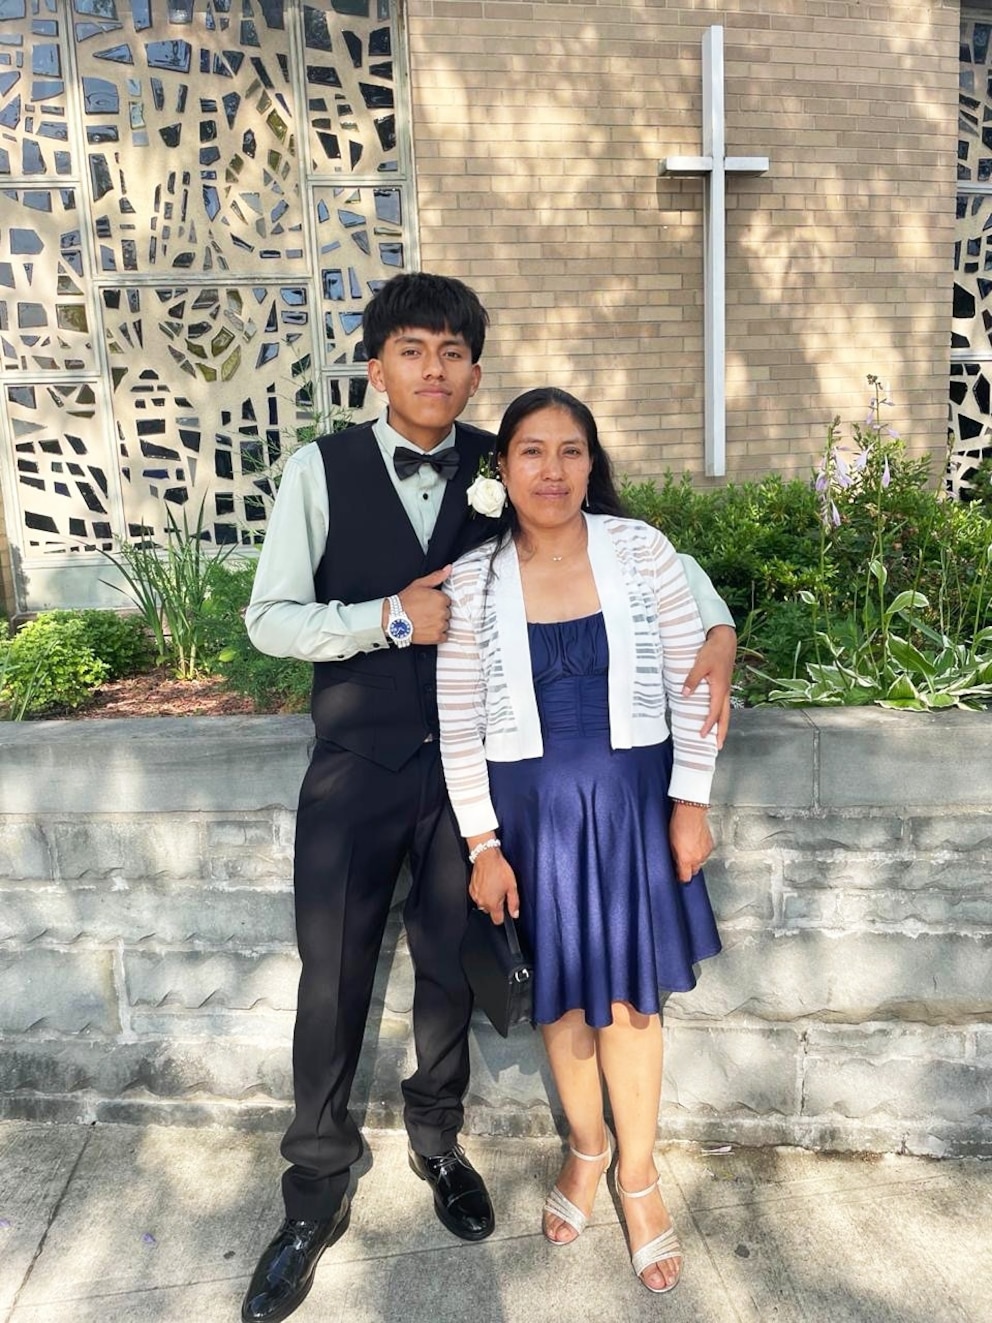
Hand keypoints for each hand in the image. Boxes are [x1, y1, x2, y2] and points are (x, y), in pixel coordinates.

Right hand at [389, 565, 451, 643]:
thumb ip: (436, 577)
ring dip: (438, 624)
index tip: (429, 604)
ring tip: (425, 621)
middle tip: (425, 613)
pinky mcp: (437, 637)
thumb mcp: (419, 584)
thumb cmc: (404, 602)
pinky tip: (427, 629)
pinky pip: (444, 636)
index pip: (447, 601)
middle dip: (438, 613)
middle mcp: (443, 612)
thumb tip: (448, 569)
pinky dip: (437, 635)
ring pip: (446, 624)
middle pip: (447, 613)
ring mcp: (440, 625)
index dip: (438, 602)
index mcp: (441, 598)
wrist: (393, 619)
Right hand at [468, 847, 519, 924]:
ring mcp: (475, 895)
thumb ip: (514, 903)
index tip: (505, 909)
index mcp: (492, 904)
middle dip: (496, 905)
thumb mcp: (512, 886)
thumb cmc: (499, 869)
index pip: (497, 920)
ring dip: (489, 898)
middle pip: (490, 911)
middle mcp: (482, 902)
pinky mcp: (471, 889)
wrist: (486, 857)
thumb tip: (515, 913)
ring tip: (494, 885)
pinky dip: (483, 892)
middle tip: (501, 892)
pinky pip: (478, 895)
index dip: (503, 916)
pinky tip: (488, 882)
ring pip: (484, 903)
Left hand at [669, 803, 713, 882]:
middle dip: (688, 869)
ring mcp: (705, 852)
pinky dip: (701, 852)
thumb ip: (675, 857)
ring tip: (689, 850)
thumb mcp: (671, 844)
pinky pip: (705, 854)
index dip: (681, 877)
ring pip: (700, 862)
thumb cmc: (678, 825)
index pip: (685, 878)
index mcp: (686, 860)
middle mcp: (697, 858)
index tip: (678, 875)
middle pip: (694, 871)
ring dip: (695, 860)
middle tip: (682, 862)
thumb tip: (676, 863)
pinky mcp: (710, 846)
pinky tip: (695, 844)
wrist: (691, 813)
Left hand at [682, 624, 736, 748]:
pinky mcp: (724, 684)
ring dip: (722, 725)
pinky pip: (723, 704)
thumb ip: (692, 679)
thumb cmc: (714, 650)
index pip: (714, 712)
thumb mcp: (701, 663)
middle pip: (725, 717)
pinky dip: (720, 714)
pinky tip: (715, 717)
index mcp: (720, 688)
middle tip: (718, 747)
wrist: (725, 639)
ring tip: (718, 737)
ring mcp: (726, 688)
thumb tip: (685, 694)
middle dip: (721, 732)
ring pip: (726, 711)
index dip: (708, 725)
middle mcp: (725, 691)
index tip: (701, 735)